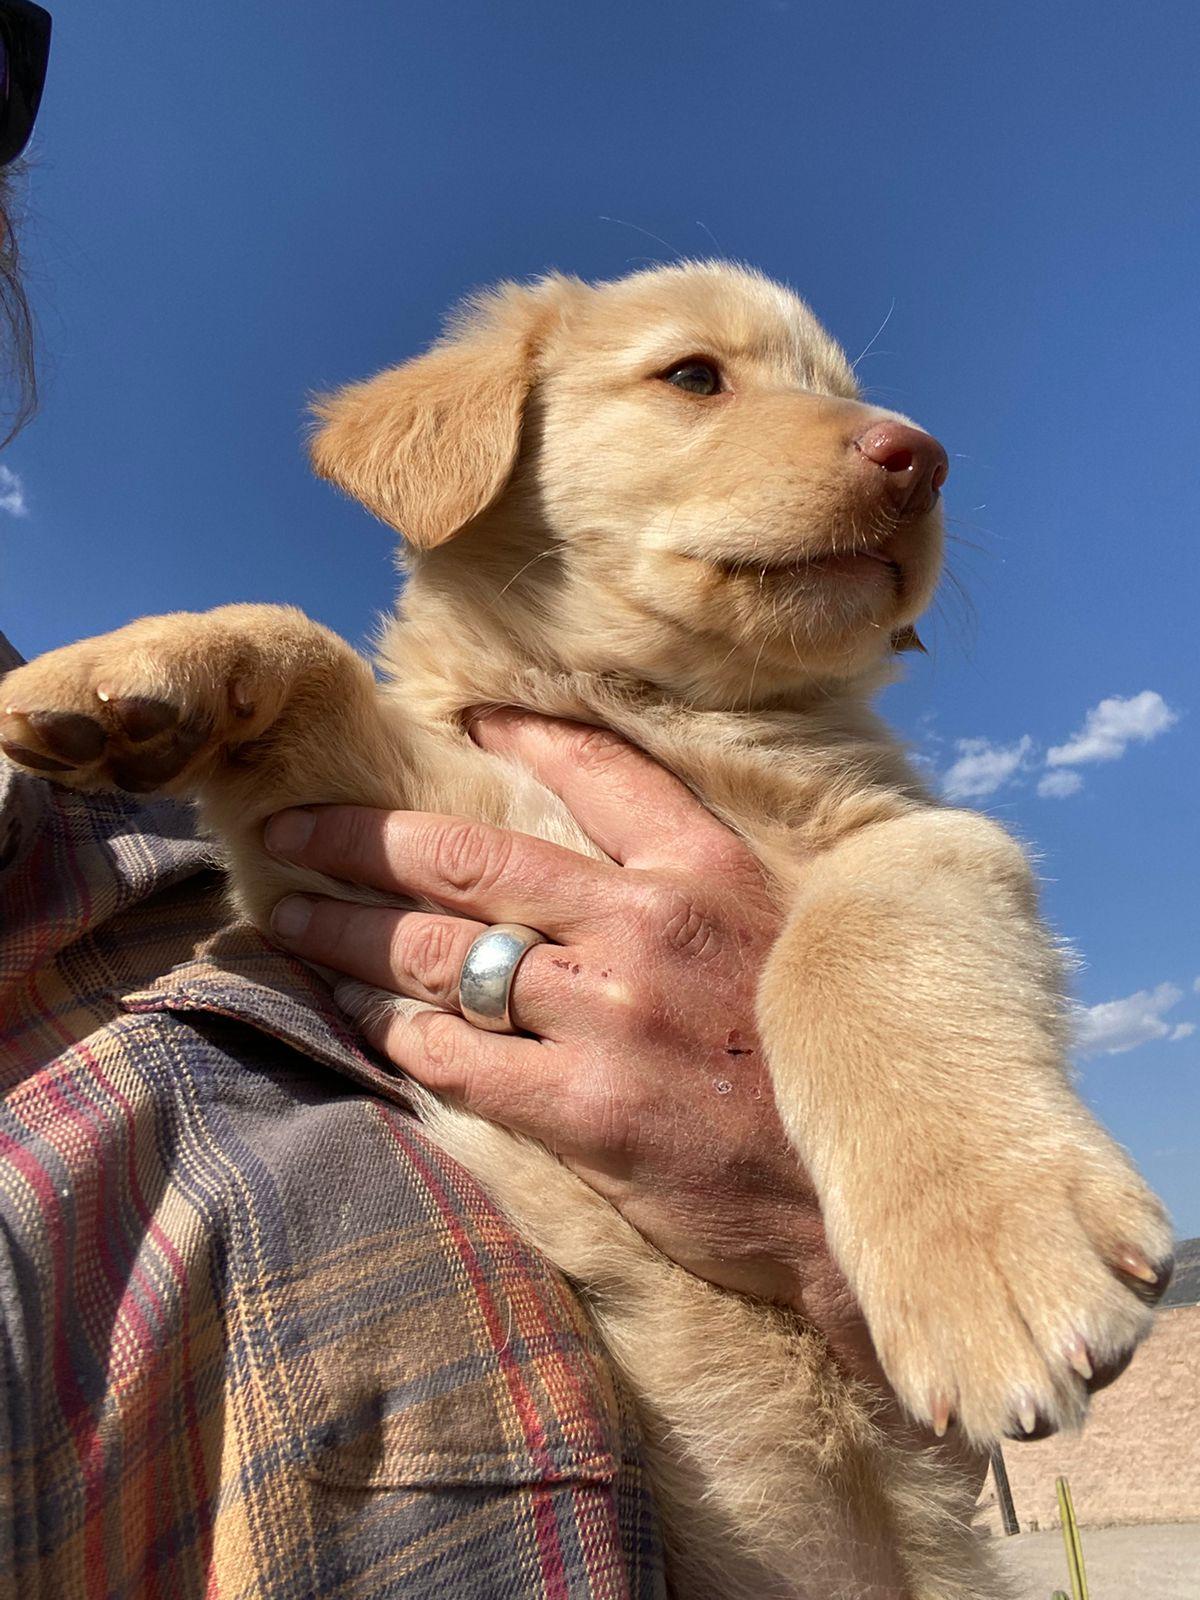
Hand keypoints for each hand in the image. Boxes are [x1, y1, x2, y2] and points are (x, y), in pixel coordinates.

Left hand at [263, 711, 875, 1382]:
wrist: (872, 1188)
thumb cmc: (828, 1062)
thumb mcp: (792, 936)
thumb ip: (703, 890)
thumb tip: (611, 861)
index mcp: (707, 872)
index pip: (597, 771)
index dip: (520, 737)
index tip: (464, 719)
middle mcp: (648, 925)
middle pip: (469, 859)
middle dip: (360, 837)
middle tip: (291, 827)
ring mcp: (611, 1015)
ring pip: (438, 952)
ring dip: (345, 932)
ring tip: (287, 916)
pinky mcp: (585, 1108)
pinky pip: (455, 1056)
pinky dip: (392, 1034)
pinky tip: (355, 1019)